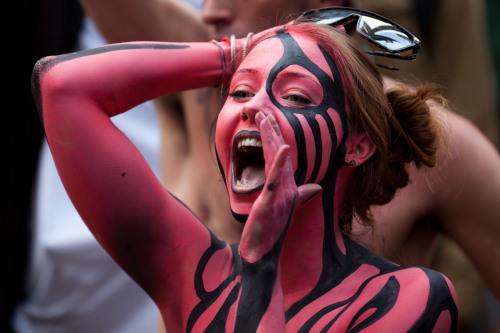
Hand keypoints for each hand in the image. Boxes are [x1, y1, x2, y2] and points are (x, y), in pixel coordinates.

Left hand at [239, 112, 320, 262]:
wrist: (264, 252)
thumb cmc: (274, 229)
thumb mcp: (288, 207)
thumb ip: (303, 194)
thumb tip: (316, 187)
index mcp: (285, 185)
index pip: (281, 157)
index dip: (275, 138)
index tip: (269, 119)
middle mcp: (285, 186)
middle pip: (278, 154)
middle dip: (271, 132)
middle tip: (263, 112)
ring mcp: (280, 193)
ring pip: (276, 162)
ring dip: (272, 140)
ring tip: (267, 120)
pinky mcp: (272, 201)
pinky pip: (276, 180)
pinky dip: (280, 164)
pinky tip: (282, 148)